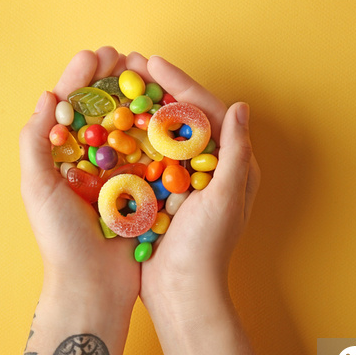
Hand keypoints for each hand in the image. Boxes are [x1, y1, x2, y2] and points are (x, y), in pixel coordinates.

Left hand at [18, 48, 139, 312]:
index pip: (69, 107)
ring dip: (139, 100)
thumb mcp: (37, 188)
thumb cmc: (60, 239)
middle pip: (102, 111)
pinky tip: (169, 113)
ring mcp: (118, 175)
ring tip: (151, 76)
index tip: (98, 55)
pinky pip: (152, 156)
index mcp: (60, 157)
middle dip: (113, 81)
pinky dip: (159, 133)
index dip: (81, 77)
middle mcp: (89, 162)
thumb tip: (48, 97)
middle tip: (128, 57)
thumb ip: (36, 143)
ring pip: (130, 128)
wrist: (93, 284)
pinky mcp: (142, 190)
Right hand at [123, 54, 260, 314]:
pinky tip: (115, 124)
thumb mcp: (226, 198)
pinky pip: (151, 156)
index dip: (182, 84)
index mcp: (233, 166)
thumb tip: (241, 107)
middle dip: (161, 89)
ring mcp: (187, 181)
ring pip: (167, 133)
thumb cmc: (207, 248)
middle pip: (186, 116)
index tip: (154, 63)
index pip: (209, 112)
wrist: (182, 291)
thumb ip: (235, 153)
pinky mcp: (165, 193)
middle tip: (133, 65)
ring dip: (146, 107)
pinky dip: (135, 137)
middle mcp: (212, 169)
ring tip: (122, 86)